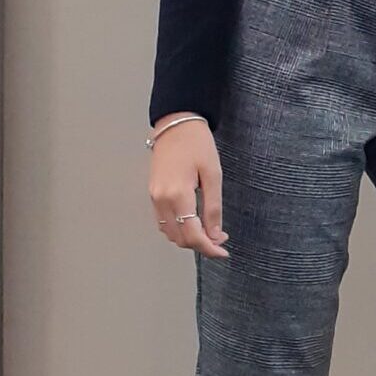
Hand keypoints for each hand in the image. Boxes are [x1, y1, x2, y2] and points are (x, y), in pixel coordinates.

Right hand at [148, 115, 230, 257]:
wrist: (175, 123)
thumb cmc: (198, 144)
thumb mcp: (213, 175)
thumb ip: (213, 208)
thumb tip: (216, 235)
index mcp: (178, 195)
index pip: (192, 235)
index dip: (209, 248)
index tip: (223, 252)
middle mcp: (161, 200)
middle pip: (179, 238)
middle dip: (200, 244)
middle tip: (220, 239)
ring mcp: (154, 197)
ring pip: (169, 233)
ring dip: (188, 238)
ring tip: (209, 231)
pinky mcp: (152, 193)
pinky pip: (163, 221)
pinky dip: (178, 228)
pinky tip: (193, 222)